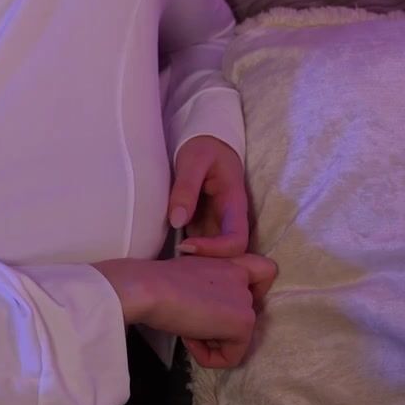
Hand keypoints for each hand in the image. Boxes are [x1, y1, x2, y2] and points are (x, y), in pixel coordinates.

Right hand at [94, 253, 276, 367]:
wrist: (149, 288)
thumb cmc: (155, 279)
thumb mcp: (188, 273)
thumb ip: (208, 285)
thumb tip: (203, 309)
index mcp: (231, 261)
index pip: (265, 271)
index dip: (252, 292)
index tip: (223, 302)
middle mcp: (243, 278)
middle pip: (245, 315)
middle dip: (218, 326)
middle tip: (190, 322)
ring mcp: (246, 301)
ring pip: (237, 337)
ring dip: (210, 340)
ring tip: (185, 329)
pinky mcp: (243, 323)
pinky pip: (233, 356)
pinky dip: (209, 357)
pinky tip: (189, 341)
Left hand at [168, 135, 249, 257]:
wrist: (207, 142)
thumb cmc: (203, 147)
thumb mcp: (194, 160)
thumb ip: (185, 188)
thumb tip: (177, 220)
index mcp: (234, 205)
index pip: (237, 241)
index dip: (216, 251)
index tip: (186, 246)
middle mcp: (228, 220)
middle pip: (227, 256)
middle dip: (204, 263)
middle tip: (173, 261)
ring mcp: (216, 224)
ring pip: (213, 255)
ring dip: (194, 262)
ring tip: (167, 262)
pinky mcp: (202, 225)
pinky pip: (199, 246)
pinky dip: (186, 253)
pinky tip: (167, 252)